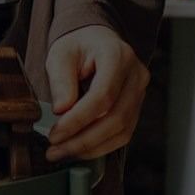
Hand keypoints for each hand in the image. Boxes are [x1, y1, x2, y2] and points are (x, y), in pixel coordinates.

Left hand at [45, 25, 147, 162]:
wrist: (96, 41)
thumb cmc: (78, 46)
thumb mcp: (60, 54)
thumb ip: (61, 80)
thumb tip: (62, 111)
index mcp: (118, 56)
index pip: (103, 95)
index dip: (79, 119)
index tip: (55, 134)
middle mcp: (136, 75)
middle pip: (116, 118)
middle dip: (83, 140)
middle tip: (54, 150)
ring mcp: (140, 93)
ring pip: (122, 131)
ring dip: (90, 147)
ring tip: (61, 153)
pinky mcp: (136, 108)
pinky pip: (122, 134)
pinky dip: (99, 146)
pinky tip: (78, 149)